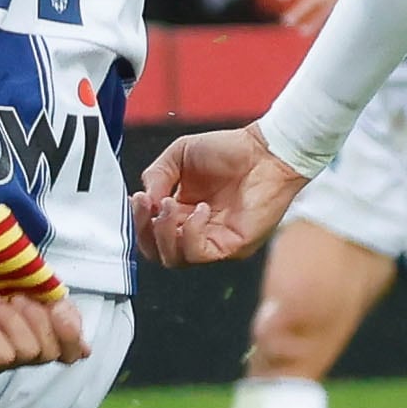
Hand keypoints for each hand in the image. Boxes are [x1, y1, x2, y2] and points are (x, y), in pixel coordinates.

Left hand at [0, 207, 88, 378]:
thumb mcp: (25, 278)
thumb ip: (53, 302)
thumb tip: (85, 348)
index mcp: (43, 330)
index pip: (73, 351)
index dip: (71, 334)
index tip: (58, 308)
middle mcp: (25, 351)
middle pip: (51, 351)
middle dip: (36, 319)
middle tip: (15, 296)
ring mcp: (1, 362)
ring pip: (28, 352)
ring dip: (10, 320)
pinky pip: (0, 357)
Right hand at [135, 124, 309, 267]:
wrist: (267, 150)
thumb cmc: (231, 148)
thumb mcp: (179, 154)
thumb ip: (156, 175)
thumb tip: (145, 202)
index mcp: (182, 211)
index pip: (150, 233)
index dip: (139, 220)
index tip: (138, 199)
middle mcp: (196, 230)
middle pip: (156, 251)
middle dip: (145, 230)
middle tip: (149, 204)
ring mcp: (213, 240)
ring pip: (173, 259)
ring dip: (163, 233)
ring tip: (170, 204)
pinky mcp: (232, 246)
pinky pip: (198, 254)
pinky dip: (189, 233)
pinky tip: (199, 209)